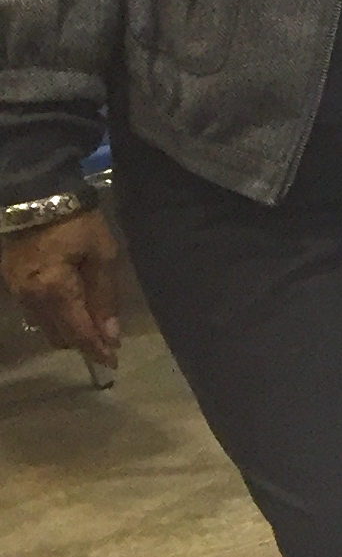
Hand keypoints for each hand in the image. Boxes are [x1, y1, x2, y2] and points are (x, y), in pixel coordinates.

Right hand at [4, 210, 120, 368]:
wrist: (36, 196)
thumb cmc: (77, 223)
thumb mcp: (102, 254)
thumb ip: (106, 296)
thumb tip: (111, 334)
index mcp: (54, 292)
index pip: (78, 333)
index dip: (96, 349)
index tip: (113, 361)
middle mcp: (30, 299)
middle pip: (58, 336)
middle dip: (83, 342)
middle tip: (107, 343)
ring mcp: (17, 293)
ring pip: (44, 327)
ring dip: (67, 331)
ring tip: (93, 327)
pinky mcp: (12, 284)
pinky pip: (34, 312)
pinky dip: (54, 317)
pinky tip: (72, 310)